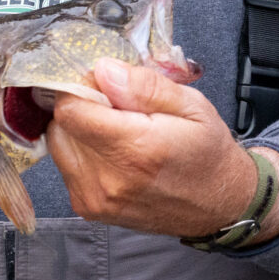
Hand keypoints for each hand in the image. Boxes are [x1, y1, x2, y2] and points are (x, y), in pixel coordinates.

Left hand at [46, 58, 278, 242]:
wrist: (219, 204)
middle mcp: (108, 180)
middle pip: (61, 126)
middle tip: (116, 107)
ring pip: (59, 145)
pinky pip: (66, 167)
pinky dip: (82, 152)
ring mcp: (95, 199)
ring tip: (117, 130)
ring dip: (80, 130)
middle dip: (82, 108)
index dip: (83, 88)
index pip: (71, 109)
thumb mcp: (192, 106)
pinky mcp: (90, 208)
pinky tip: (113, 152)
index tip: (105, 85)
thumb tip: (103, 71)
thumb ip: (145, 87)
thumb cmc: (208, 153)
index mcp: (135, 150)